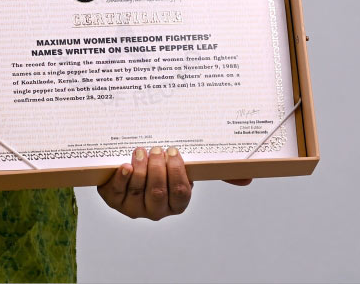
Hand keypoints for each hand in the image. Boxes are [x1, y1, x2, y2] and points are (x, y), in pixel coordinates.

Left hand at [98, 146, 252, 219]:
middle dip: (159, 168)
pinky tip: (125, 165)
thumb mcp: (185, 168)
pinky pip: (117, 192)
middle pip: (159, 192)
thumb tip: (247, 179)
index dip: (177, 172)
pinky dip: (122, 178)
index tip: (174, 151)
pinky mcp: (113, 200)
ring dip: (141, 169)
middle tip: (157, 149)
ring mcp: (134, 208)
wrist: (125, 166)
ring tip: (142, 151)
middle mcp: (156, 210)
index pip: (181, 194)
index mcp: (176, 204)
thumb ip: (214, 172)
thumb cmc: (161, 168)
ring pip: (139, 190)